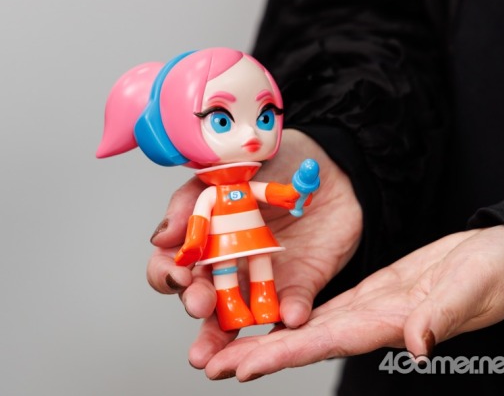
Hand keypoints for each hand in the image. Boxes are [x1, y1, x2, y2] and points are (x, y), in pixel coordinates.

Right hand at [146, 129, 362, 368]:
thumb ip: (191, 201)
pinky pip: (291, 306)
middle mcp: (229, 263)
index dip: (168, 276)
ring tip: (220, 356)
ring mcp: (262, 278)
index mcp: (206, 237)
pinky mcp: (298, 284)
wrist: (326, 164)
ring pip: (239, 316)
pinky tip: (288, 315)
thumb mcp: (226, 170)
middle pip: (202, 299)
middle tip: (200, 304)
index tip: (178, 274)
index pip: (174, 266)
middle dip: (196, 307)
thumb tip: (161, 239)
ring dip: (227, 337)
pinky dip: (289, 313)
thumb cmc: (271, 162)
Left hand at [202, 225, 503, 380]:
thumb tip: (418, 342)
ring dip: (264, 336)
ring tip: (224, 343)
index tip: (241, 367)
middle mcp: (365, 322)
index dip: (281, 357)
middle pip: (301, 342)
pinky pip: (320, 306)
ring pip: (304, 326)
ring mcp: (363, 309)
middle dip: (255, 354)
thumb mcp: (467, 292)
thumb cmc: (489, 277)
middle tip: (210, 363)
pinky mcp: (366, 293)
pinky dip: (291, 312)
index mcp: (385, 324)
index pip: (323, 343)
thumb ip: (440, 316)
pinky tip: (268, 314)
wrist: (493, 261)